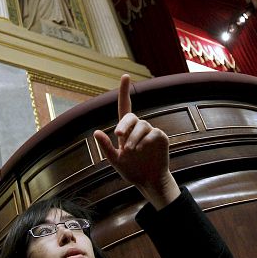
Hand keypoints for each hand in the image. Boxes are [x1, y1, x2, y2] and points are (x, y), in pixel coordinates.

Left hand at [94, 75, 179, 208]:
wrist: (149, 181)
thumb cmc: (131, 169)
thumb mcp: (115, 160)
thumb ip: (106, 147)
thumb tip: (96, 132)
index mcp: (126, 130)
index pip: (125, 107)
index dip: (125, 91)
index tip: (125, 76)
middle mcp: (138, 128)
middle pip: (131, 117)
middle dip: (124, 124)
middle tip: (118, 136)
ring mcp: (150, 132)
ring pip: (142, 126)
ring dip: (134, 137)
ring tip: (131, 150)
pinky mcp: (161, 137)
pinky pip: (153, 133)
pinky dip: (146, 140)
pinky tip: (143, 149)